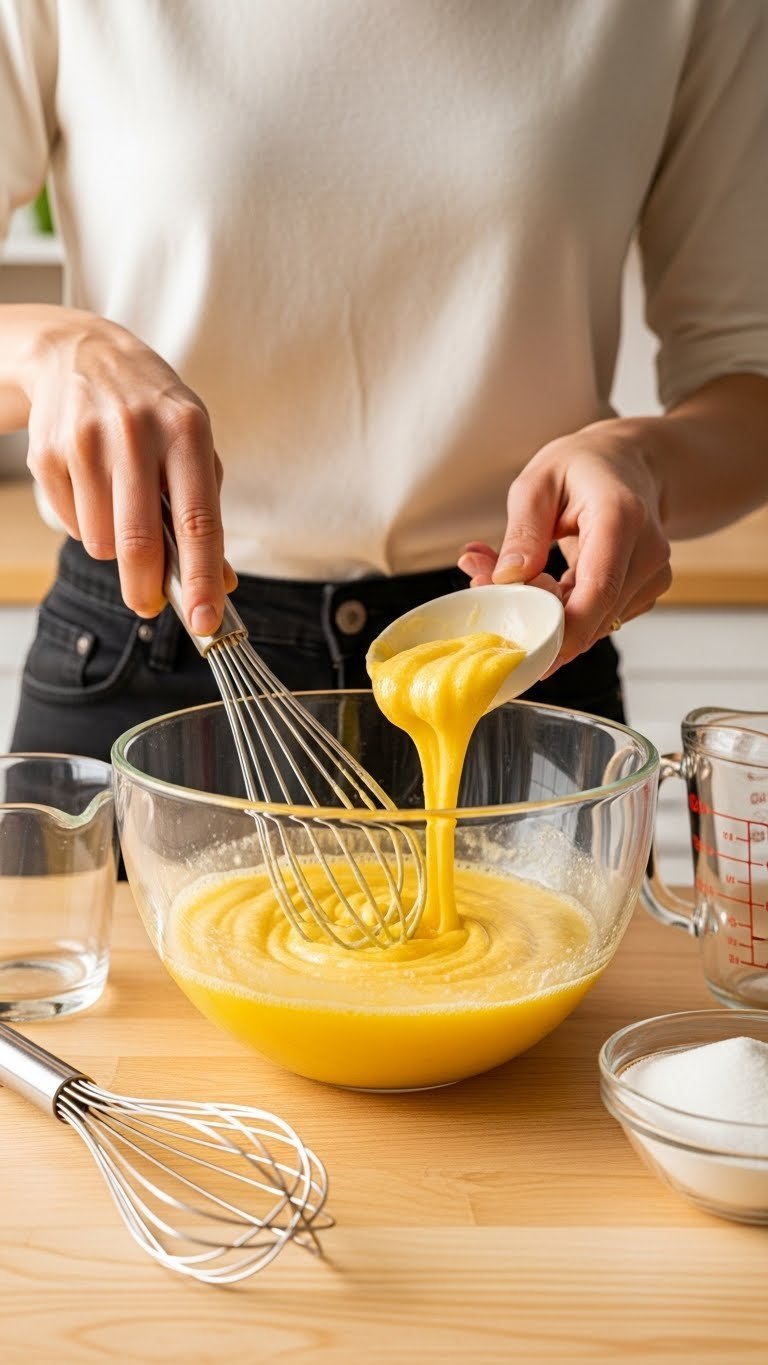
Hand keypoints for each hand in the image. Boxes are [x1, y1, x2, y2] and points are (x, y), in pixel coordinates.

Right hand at [22, 307, 235, 629]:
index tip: (207, 622)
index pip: (198, 520)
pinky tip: (94, 489)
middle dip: (147, 589)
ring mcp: (86, 441)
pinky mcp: (47, 453)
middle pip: (140, 541)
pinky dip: (87, 525)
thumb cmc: (151, 410)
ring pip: (102, 541)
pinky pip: (72, 525)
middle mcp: (135, 433)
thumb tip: (220, 584)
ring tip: (122, 509)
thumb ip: (206, 514)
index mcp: (186, 430)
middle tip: (150, 604)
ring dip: (115, 547)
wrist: (79, 352)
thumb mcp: (193, 445)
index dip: (202, 578)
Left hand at [458, 419, 671, 667]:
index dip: (560, 634)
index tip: (522, 653)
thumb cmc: (583, 467)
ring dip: (546, 611)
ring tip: (514, 572)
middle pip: (590, 614)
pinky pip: (596, 616)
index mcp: (621, 518)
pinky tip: (544, 581)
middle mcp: (647, 553)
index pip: (596, 593)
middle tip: (483, 585)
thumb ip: (522, 531)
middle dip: (535, 615)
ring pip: (591, 621)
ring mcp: (651, 576)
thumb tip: (507, 579)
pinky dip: (563, 608)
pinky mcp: (644, 592)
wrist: (630, 465)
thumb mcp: (538, 482)